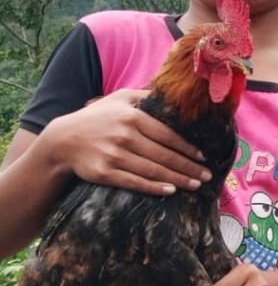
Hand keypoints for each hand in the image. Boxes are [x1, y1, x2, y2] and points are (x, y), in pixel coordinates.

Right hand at [42, 90, 210, 193]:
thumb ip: (145, 97)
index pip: (168, 135)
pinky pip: (134, 182)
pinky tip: (170, 191)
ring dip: (178, 179)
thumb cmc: (97, 118)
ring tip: (195, 185)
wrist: (62, 140)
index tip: (203, 157)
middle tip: (207, 176)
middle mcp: (124, 135)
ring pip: (153, 170)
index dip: (187, 148)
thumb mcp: (119, 99)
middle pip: (164, 155)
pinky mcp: (104, 172)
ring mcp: (113, 155)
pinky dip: (154, 188)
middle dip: (189, 167)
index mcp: (132, 117)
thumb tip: (172, 95)